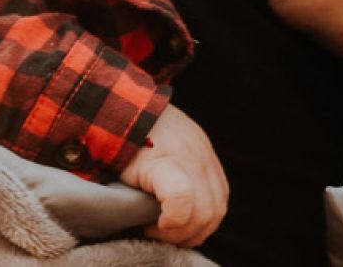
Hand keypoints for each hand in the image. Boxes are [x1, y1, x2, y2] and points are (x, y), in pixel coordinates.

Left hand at [119, 104, 227, 246]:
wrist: (138, 109)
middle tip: (159, 232)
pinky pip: (221, 194)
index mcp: (165, 163)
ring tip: (174, 228)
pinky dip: (208, 212)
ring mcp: (206, 156)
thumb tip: (142, 227)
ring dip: (198, 227)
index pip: (181, 200)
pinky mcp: (212, 157)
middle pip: (206, 212)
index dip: (172, 224)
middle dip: (183, 235)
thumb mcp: (121, 174)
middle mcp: (192, 158)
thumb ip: (135, 201)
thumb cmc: (124, 147)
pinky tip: (187, 215)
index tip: (152, 225)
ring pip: (218, 207)